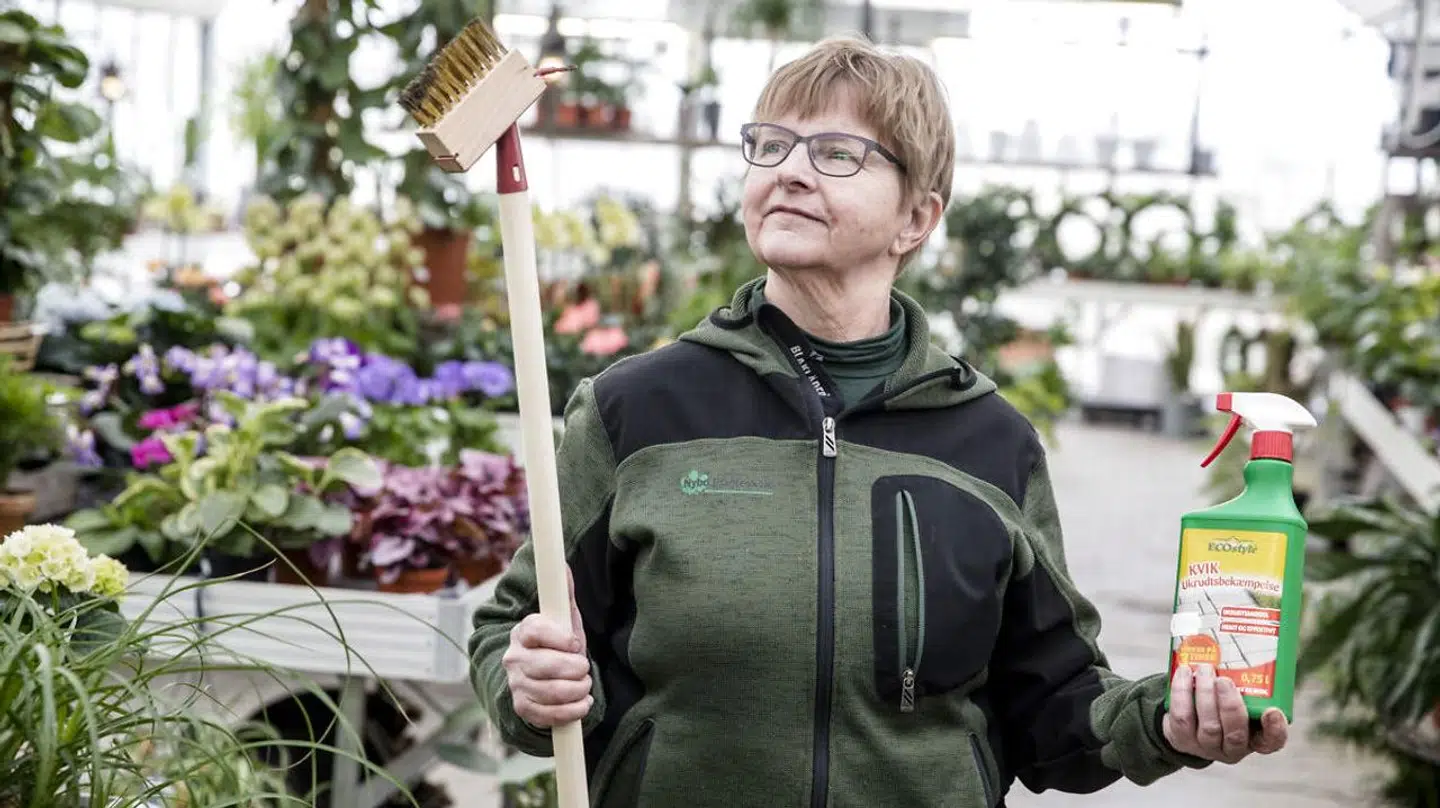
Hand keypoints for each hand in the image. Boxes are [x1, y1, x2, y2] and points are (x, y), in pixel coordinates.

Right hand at [502, 566, 593, 728]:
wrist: (537, 677)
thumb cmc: (554, 644)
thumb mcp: (561, 619)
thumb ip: (563, 595)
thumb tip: (564, 567)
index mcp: (523, 632)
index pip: (536, 631)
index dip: (560, 638)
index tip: (575, 643)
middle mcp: (514, 658)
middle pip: (546, 665)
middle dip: (576, 668)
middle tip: (585, 667)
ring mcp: (517, 684)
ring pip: (552, 692)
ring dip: (578, 689)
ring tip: (585, 684)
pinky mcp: (523, 708)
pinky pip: (550, 715)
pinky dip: (573, 711)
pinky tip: (582, 702)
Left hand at [1162, 663, 1287, 763]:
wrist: (1187, 719)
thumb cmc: (1222, 701)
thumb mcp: (1242, 696)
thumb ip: (1250, 679)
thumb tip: (1257, 632)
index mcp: (1255, 737)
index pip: (1272, 741)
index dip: (1275, 729)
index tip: (1273, 710)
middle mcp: (1233, 748)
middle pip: (1235, 734)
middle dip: (1230, 706)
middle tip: (1224, 680)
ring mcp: (1206, 746)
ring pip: (1208, 726)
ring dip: (1205, 694)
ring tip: (1205, 669)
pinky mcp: (1182, 739)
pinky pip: (1182, 717)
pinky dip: (1182, 692)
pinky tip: (1184, 672)